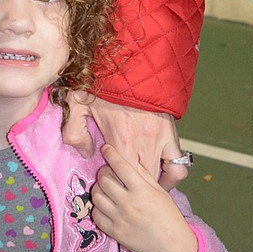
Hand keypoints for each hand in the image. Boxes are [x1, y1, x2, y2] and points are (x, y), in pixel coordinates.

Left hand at [62, 91, 185, 187]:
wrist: (137, 63)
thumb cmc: (106, 82)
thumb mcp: (78, 102)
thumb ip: (74, 130)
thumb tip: (84, 152)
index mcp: (120, 138)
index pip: (118, 176)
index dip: (112, 182)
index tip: (106, 177)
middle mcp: (142, 144)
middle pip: (139, 182)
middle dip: (129, 187)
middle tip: (121, 185)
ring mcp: (160, 141)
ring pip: (158, 178)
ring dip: (149, 185)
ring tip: (139, 187)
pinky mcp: (172, 136)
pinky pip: (178, 166)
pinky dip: (171, 176)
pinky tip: (160, 178)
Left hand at [90, 144, 197, 251]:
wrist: (173, 246)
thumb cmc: (169, 216)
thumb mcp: (160, 191)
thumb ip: (144, 174)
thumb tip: (130, 158)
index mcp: (142, 191)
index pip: (120, 166)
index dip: (111, 154)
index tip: (106, 148)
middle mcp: (129, 203)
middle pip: (104, 179)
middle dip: (103, 171)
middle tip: (108, 172)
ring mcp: (120, 219)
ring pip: (96, 196)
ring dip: (98, 188)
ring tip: (105, 188)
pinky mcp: (114, 233)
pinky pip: (96, 215)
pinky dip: (98, 208)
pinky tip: (105, 205)